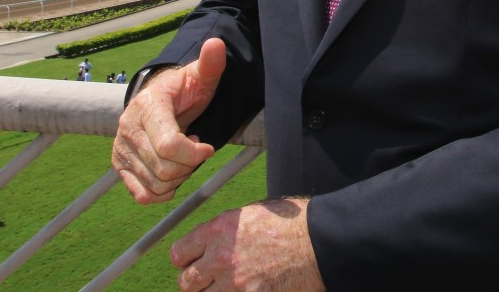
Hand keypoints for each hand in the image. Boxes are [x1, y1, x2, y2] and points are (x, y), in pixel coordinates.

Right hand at [112, 38, 226, 202]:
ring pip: (155, 184)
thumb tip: (217, 43)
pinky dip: (161, 192)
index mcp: (147, 106)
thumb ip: (211, 63)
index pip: (169, 146)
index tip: (208, 146)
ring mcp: (121, 147)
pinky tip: (172, 175)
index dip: (194, 153)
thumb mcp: (201, 76)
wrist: (160, 99)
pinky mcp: (120, 164)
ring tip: (182, 157)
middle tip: (195, 149)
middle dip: (188, 165)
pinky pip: (141, 194)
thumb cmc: (185, 89)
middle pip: (164, 169)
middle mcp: (128, 127)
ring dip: (178, 178)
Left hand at [171, 198, 324, 291]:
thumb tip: (205, 243)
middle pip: (186, 282)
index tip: (191, 263)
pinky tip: (249, 287)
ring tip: (231, 285)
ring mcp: (234, 283)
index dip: (185, 259)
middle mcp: (221, 257)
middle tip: (208, 280)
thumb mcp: (252, 214)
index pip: (179, 253)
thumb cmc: (291, 224)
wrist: (319, 242)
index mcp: (219, 230)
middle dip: (195, 281)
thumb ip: (225, 230)